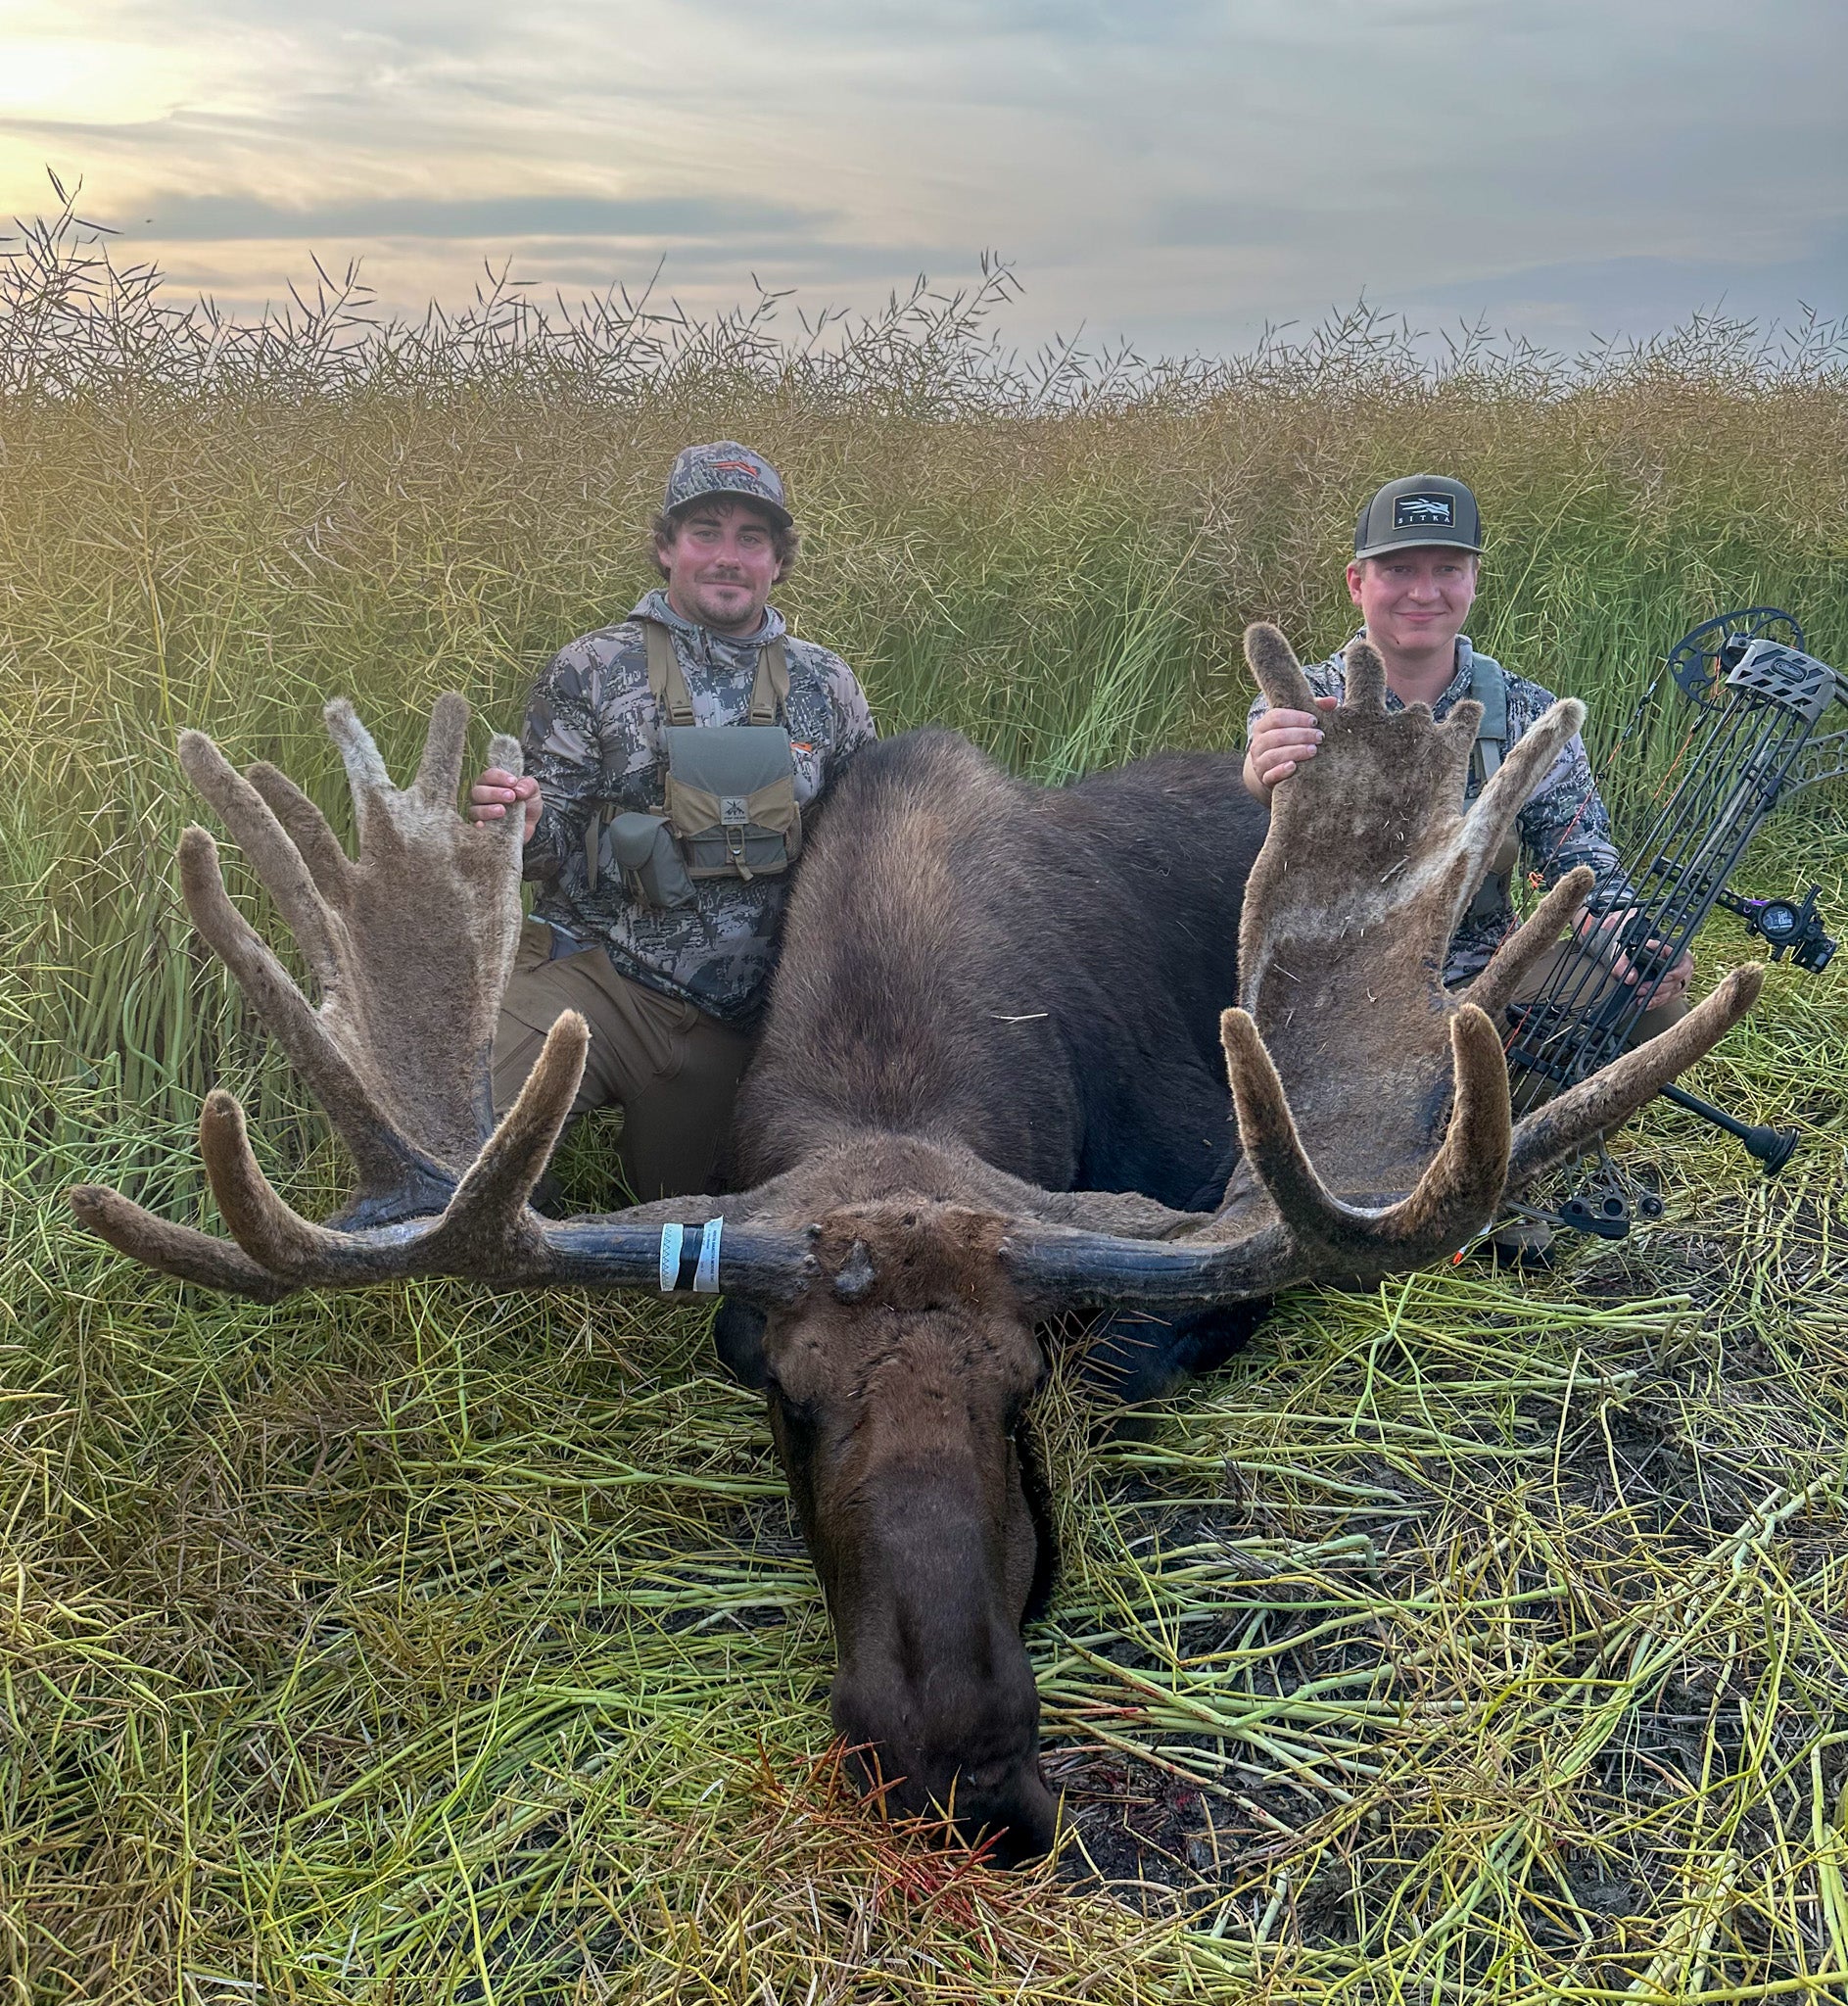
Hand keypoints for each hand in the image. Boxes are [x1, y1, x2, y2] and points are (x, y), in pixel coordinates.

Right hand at [469, 767, 541, 841]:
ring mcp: (479, 812)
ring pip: (474, 809)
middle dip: (494, 793)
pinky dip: (478, 825)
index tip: (513, 782)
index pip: (488, 775)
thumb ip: (528, 786)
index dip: (499, 777)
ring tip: (502, 810)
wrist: (530, 825)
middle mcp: (481, 796)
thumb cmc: (528, 804)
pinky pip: (474, 827)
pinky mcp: (482, 828)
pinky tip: (482, 825)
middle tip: (511, 796)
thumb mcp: (533, 791)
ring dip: (487, 809)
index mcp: (491, 783)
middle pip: (477, 792)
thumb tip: (518, 790)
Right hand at [1245, 695, 1338, 796]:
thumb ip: (1314, 710)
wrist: (1273, 771)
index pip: (1276, 717)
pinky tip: (1294, 766)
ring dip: (1295, 751)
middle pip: (1277, 736)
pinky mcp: (1264, 778)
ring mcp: (1259, 761)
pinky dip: (1281, 770)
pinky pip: (1270, 774)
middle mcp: (1258, 743)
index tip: (1315, 721)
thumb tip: (1333, 701)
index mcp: (1263, 725)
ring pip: (1273, 755)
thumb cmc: (1290, 742)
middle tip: (1320, 737)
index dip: (1296, 718)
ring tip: (1313, 750)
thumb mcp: (1298, 725)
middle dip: (1301, 735)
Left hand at [1579, 907, 1694, 999]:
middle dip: (1660, 987)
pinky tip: (1646, 1003)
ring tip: (1642, 999)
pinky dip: (1656, 1001)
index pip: (1684, 961)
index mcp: (1672, 950)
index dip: (1675, 971)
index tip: (1661, 977)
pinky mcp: (1671, 989)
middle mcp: (1678, 964)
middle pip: (1678, 979)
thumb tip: (1631, 978)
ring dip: (1657, 996)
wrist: (1625, 958)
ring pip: (1674, 990)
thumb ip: (1624, 964)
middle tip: (1642, 990)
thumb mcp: (1623, 954)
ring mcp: (1676, 977)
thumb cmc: (1628, 952)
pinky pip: (1668, 998)